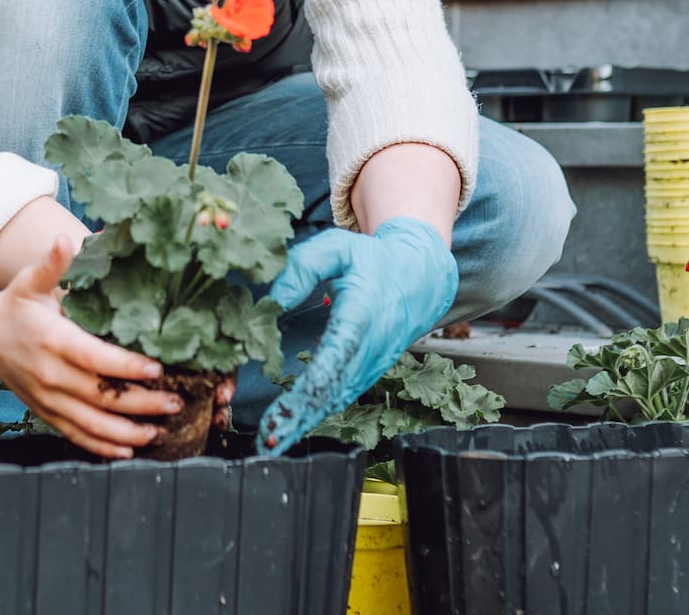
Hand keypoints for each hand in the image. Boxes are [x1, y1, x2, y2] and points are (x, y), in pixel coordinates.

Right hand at [0, 235, 180, 457]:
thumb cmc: (13, 308)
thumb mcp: (29, 282)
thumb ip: (52, 265)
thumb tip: (66, 239)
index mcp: (53, 342)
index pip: (94, 358)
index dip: (125, 366)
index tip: (156, 369)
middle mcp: (51, 375)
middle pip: (100, 396)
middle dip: (140, 404)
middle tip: (174, 403)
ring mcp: (48, 399)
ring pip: (91, 423)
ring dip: (126, 432)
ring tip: (158, 432)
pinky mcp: (46, 413)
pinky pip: (75, 434)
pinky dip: (101, 446)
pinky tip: (128, 450)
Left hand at [255, 218, 457, 453]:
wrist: (419, 278)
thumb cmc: (373, 261)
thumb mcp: (338, 248)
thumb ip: (303, 267)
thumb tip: (273, 298)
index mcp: (361, 317)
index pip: (333, 361)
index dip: (307, 391)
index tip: (281, 410)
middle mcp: (369, 348)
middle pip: (333, 391)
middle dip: (300, 418)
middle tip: (269, 439)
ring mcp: (372, 364)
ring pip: (337, 401)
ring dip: (305, 423)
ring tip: (273, 440)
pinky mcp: (369, 372)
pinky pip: (342, 397)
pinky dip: (318, 415)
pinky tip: (293, 427)